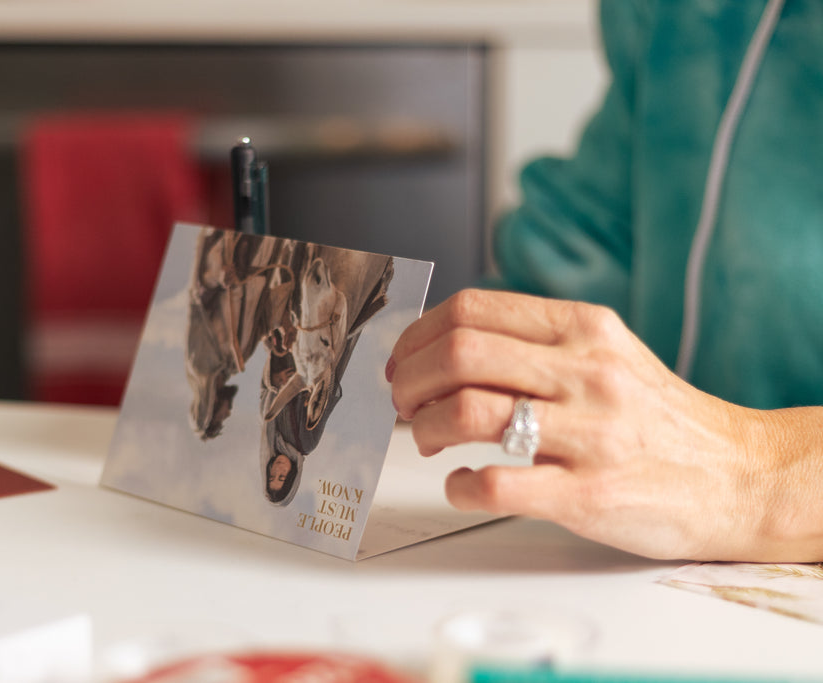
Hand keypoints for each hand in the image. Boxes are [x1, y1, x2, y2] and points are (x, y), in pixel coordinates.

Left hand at [387, 289, 822, 560]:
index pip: (472, 310)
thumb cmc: (655, 417)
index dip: (417, 336)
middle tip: (402, 402)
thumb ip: (534, 341)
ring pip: (469, 413)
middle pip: (459, 355)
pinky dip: (459, 486)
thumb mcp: (605, 352)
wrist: (737, 475)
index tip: (401, 360)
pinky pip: (497, 485)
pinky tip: (462, 484)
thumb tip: (442, 343)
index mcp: (583, 328)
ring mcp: (590, 434)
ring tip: (426, 439)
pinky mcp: (589, 495)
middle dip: (410, 380)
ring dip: (424, 427)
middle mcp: (586, 372)